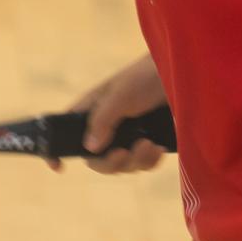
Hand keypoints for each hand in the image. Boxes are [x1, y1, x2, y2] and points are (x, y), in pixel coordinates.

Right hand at [51, 54, 168, 175]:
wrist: (184, 74)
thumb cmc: (148, 76)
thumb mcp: (122, 95)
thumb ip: (103, 119)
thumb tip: (88, 148)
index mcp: (93, 109)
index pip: (66, 131)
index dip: (57, 149)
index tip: (58, 167)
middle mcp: (107, 124)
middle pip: (95, 159)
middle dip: (109, 162)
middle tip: (123, 153)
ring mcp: (129, 135)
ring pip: (122, 165)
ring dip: (135, 161)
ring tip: (150, 144)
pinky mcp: (149, 142)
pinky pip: (142, 164)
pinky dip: (149, 161)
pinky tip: (158, 148)